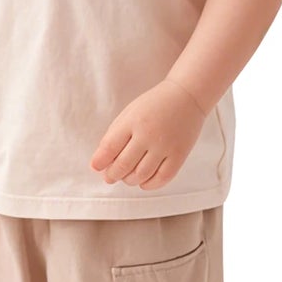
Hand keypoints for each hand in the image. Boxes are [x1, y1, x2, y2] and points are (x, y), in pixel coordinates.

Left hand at [90, 79, 207, 188]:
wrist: (186, 97)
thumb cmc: (153, 105)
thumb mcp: (129, 113)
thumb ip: (116, 135)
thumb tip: (103, 160)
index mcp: (132, 122)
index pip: (110, 147)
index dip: (100, 161)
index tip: (95, 168)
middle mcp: (148, 135)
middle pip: (124, 164)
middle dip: (113, 175)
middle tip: (109, 177)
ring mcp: (165, 146)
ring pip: (142, 174)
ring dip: (130, 180)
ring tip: (126, 178)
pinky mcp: (180, 155)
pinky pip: (163, 177)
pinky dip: (151, 184)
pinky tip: (143, 182)